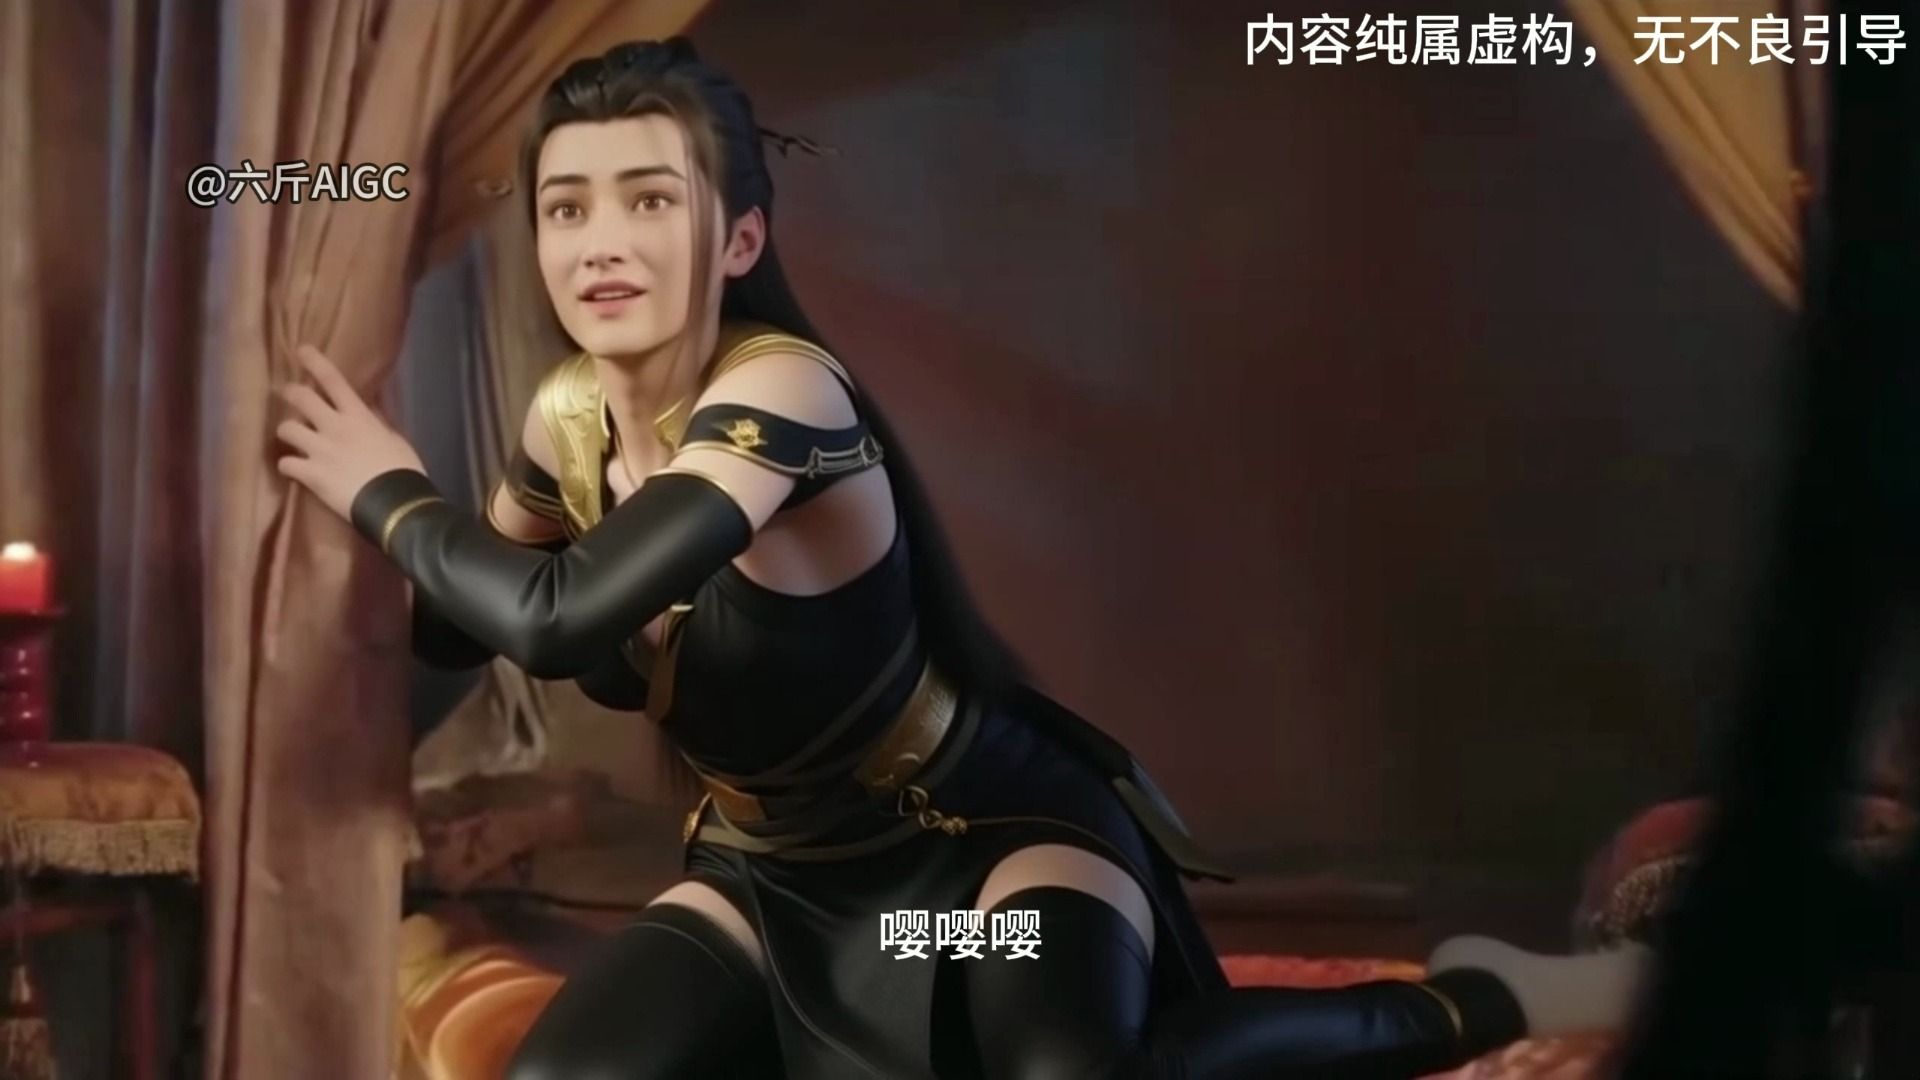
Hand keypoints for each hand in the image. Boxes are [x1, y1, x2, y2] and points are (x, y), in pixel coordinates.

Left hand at [275, 345, 426, 520]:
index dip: (315, 362)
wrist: (394, 503)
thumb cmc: (403, 470)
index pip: (333, 380)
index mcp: (358, 416)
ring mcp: (319, 450)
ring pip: (285, 429)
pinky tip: (294, 470)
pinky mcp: (310, 474)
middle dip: (291, 393)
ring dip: (287, 433)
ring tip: (293, 441)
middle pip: (301, 398)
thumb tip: (368, 409)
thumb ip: (376, 422)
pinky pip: (285, 464)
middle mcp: (334, 426)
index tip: (301, 350)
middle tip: (289, 395)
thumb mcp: (395, 439)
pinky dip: (288, 466)